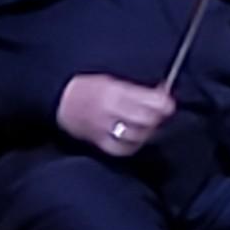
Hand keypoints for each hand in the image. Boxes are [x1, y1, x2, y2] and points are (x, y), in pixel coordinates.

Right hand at [58, 75, 174, 157]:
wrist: (60, 101)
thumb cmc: (88, 88)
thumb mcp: (112, 81)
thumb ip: (136, 90)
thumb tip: (162, 93)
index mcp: (113, 91)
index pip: (146, 99)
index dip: (163, 104)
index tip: (169, 105)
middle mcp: (109, 110)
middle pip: (144, 119)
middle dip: (157, 118)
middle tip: (161, 116)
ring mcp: (103, 127)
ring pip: (135, 135)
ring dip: (148, 132)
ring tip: (150, 126)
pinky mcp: (98, 141)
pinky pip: (121, 148)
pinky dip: (133, 145)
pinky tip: (137, 139)